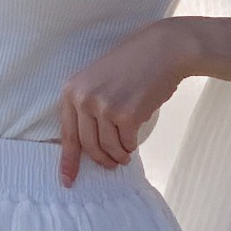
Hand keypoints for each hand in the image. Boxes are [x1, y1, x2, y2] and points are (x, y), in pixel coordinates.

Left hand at [58, 20, 196, 185]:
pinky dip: (131, 146)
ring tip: (124, 155)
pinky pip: (126, 143)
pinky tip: (134, 140)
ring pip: (108, 147)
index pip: (67, 134)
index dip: (68, 161)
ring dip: (118, 155)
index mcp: (72, 90)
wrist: (162, 50)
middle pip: (88, 145)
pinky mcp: (127, 114)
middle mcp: (84, 99)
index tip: (68, 181)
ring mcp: (104, 107)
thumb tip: (86, 146)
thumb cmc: (132, 65)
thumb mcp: (97, 80)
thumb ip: (87, 106)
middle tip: (110, 165)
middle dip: (100, 160)